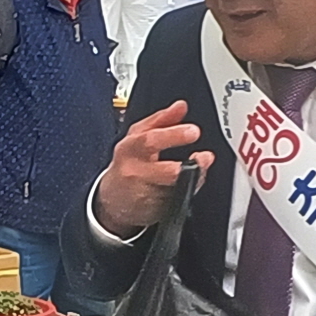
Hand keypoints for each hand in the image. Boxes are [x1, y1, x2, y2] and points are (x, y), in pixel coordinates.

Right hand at [94, 101, 214, 236]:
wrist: (112, 199)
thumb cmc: (129, 164)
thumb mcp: (138, 137)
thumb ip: (161, 120)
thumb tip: (181, 106)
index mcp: (130, 147)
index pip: (150, 139)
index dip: (174, 135)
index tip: (194, 131)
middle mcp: (133, 169)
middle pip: (162, 166)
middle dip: (185, 162)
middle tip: (203, 156)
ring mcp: (141, 191)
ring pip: (173, 185)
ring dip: (191, 178)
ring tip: (199, 170)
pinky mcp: (150, 208)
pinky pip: (173, 200)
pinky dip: (185, 193)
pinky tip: (188, 185)